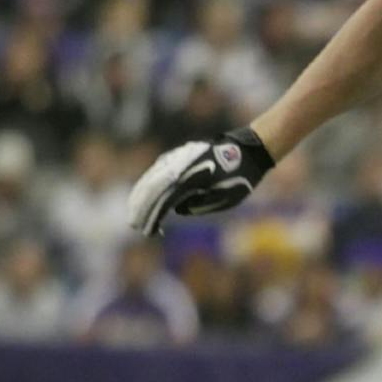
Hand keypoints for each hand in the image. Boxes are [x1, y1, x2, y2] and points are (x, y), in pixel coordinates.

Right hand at [126, 127, 275, 231]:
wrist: (247, 150)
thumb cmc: (240, 177)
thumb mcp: (225, 198)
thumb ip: (199, 205)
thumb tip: (177, 208)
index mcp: (191, 177)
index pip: (164, 199)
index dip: (153, 216)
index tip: (147, 231)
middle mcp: (181, 165)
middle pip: (153, 188)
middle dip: (141, 208)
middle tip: (134, 225)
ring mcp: (178, 158)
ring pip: (152, 177)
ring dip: (141, 196)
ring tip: (134, 213)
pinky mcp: (179, 156)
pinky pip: (158, 171)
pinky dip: (149, 184)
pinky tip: (142, 195)